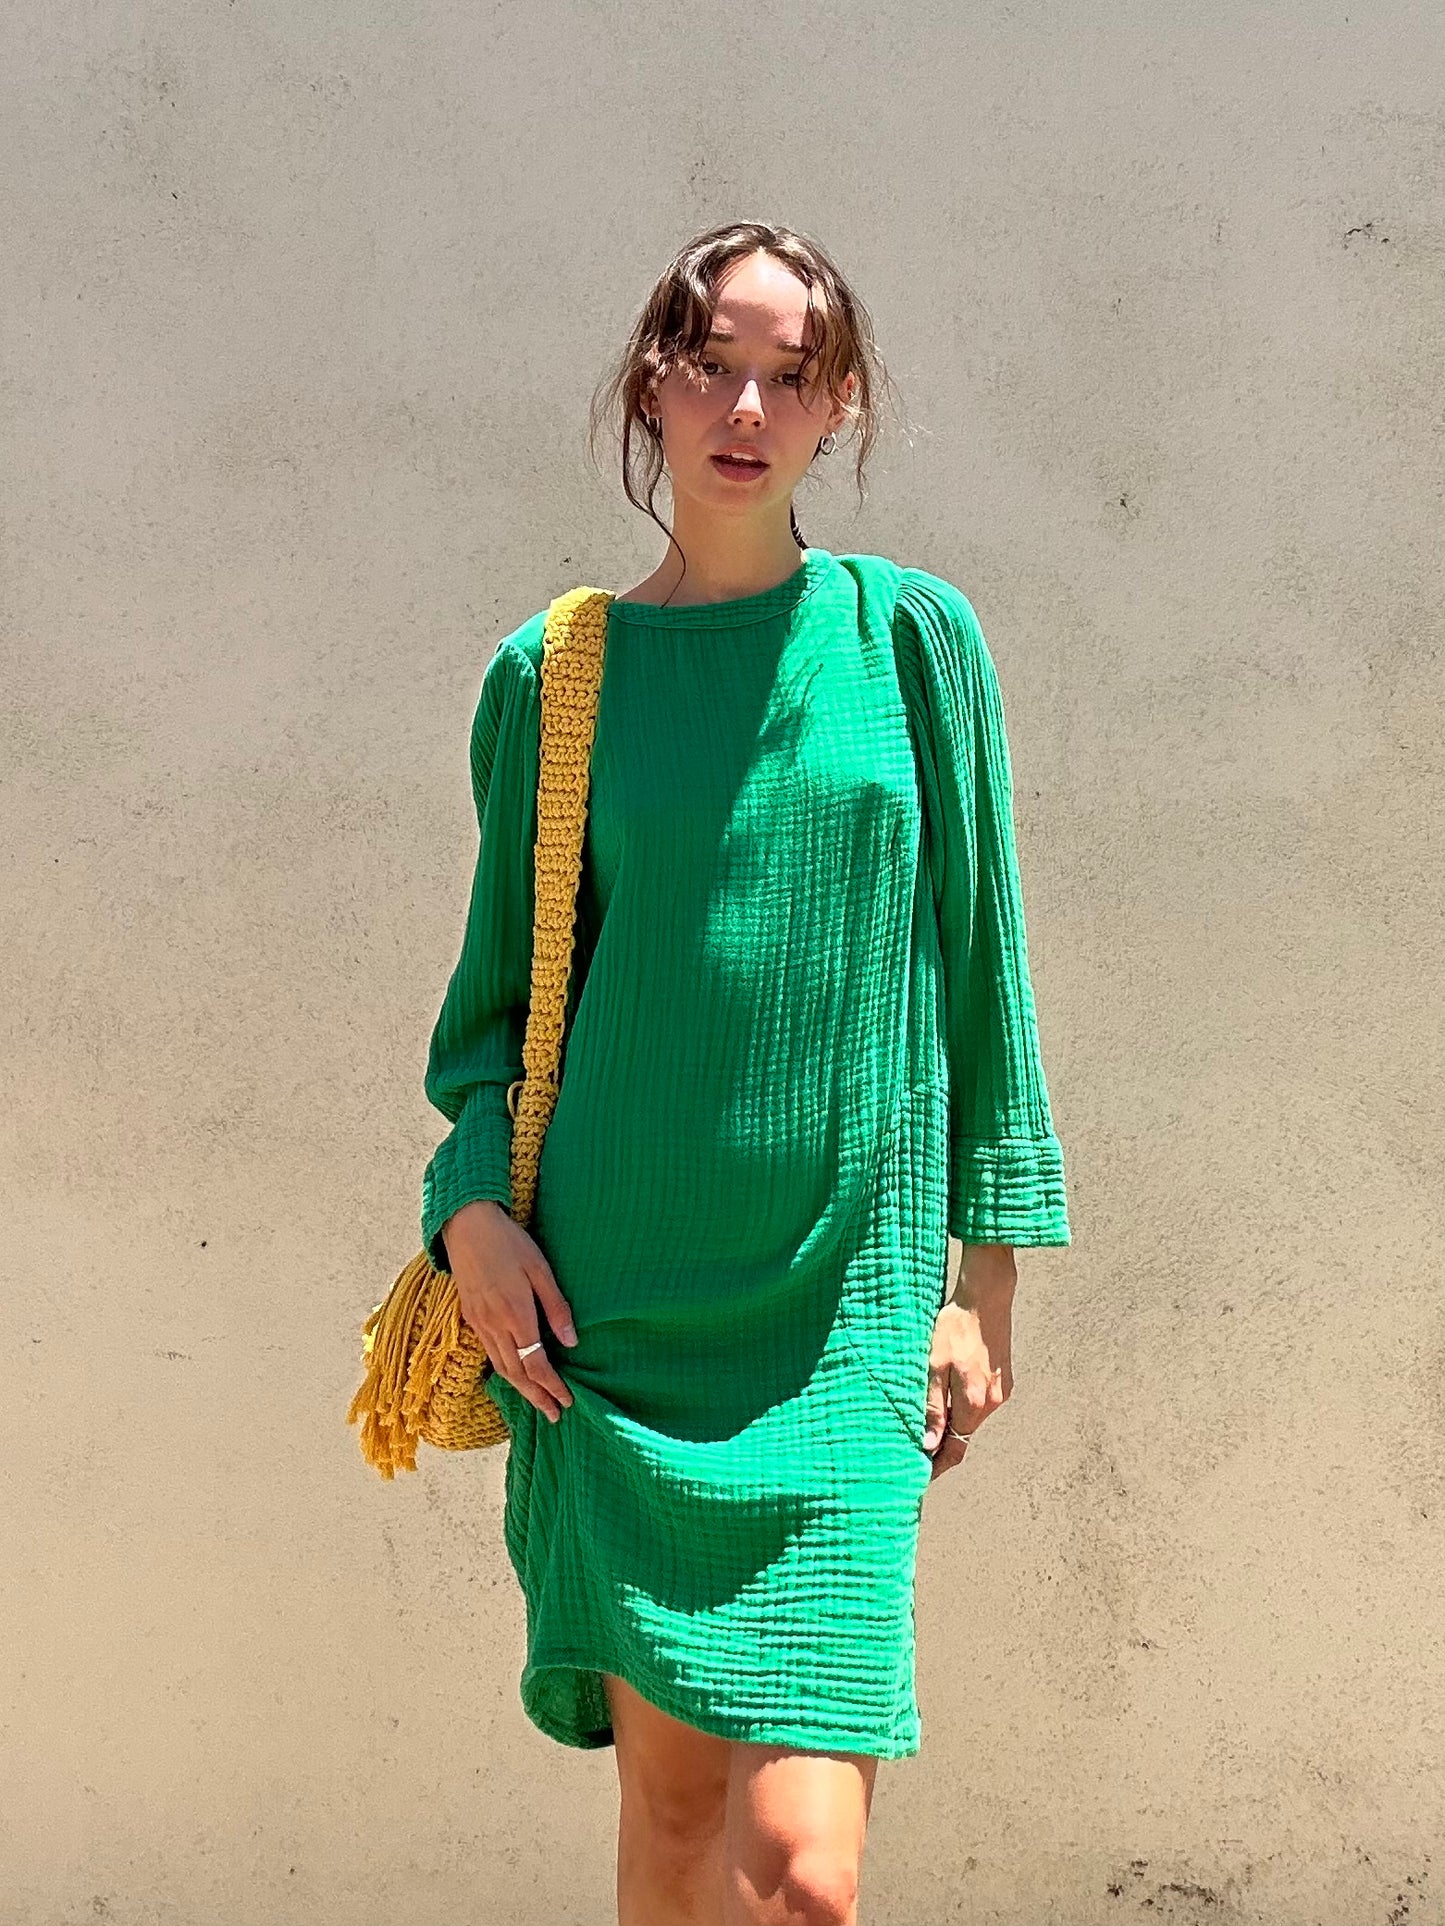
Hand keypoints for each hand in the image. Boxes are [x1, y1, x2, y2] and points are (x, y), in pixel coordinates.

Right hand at [440, 1199, 577, 1423]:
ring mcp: (479, 1322)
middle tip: (554, 1416)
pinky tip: (514, 1375)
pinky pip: (489, 1353)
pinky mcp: (471, 1317)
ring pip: (501, 1367)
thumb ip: (556, 1307)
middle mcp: (494, 1324)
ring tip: (538, 1403)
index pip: (536, 1363)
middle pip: (517, 1373)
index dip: (552, 1385)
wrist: (467, 1225)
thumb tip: (571, 1342)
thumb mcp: (540, 1269)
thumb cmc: (510, 1242)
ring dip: (520, 1389)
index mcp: (515, 1313)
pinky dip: (504, 1372)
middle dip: (537, 1397)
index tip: (567, 1400)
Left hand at [922, 1245, 1015, 1481]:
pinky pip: (981, 1403)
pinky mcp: (1004, 1379)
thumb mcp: (934, 1364)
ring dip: (952, 1423)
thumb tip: (930, 1444)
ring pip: (972, 1418)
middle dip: (942, 1445)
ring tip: (927, 1423)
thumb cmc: (956, 1326)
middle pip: (964, 1435)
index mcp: (974, 1402)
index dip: (939, 1465)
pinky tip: (948, 1396)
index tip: (921, 1476)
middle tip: (914, 1452)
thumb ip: (933, 1406)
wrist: (988, 1297)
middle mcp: (992, 1402)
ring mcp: (1001, 1391)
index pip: (956, 1448)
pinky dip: (964, 1406)